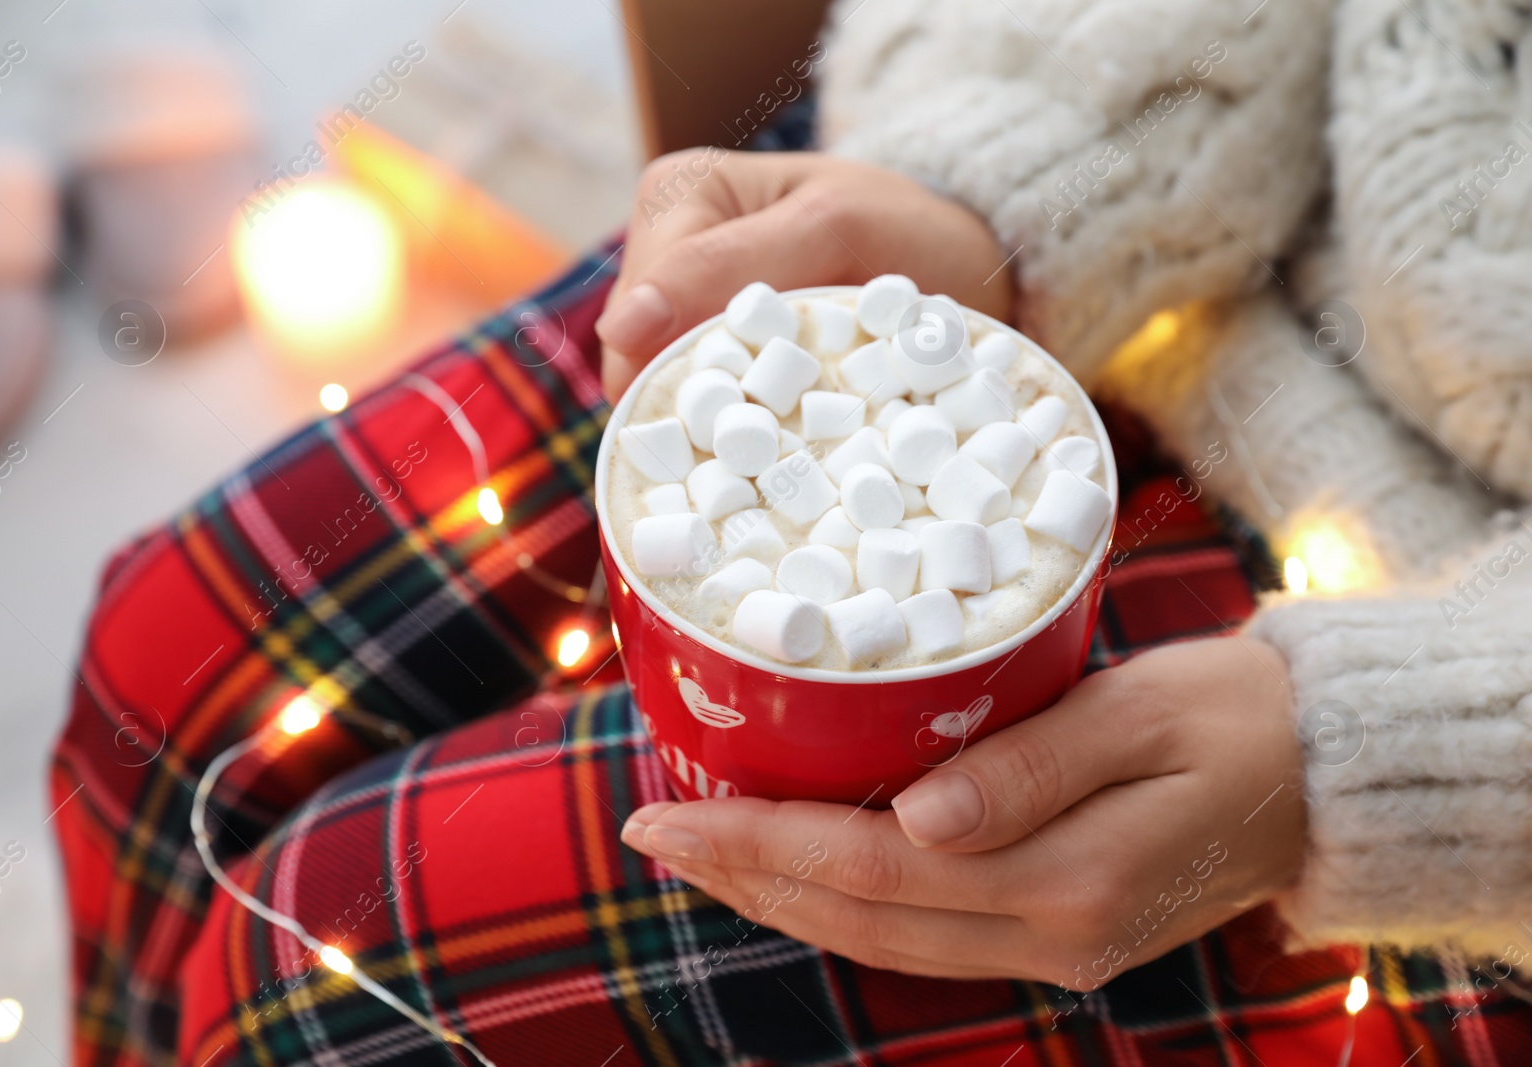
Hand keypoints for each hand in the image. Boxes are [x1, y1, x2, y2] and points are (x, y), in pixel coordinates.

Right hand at [596, 150, 1012, 402]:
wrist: (961, 261)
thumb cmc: (904, 228)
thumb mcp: (830, 229)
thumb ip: (725, 268)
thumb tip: (618, 332)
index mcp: (677, 195)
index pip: (635, 311)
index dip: (675, 374)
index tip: (745, 414)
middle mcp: (665, 252)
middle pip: (639, 358)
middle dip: (699, 399)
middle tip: (775, 426)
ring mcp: (685, 310)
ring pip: (665, 388)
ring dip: (720, 419)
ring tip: (785, 428)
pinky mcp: (713, 356)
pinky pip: (701, 404)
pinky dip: (739, 425)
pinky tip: (780, 434)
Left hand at [619, 637, 1304, 983]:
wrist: (1330, 771)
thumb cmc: (1241, 715)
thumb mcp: (1142, 717)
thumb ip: (1028, 768)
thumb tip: (914, 821)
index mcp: (1069, 883)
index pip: (872, 873)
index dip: (758, 848)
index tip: (665, 818)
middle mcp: (1055, 936)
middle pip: (860, 920)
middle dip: (744, 881)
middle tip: (650, 833)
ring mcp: (1059, 949)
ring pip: (884, 938)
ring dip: (782, 901)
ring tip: (700, 856)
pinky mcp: (1060, 932)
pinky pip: (924, 933)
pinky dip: (845, 905)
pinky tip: (798, 874)